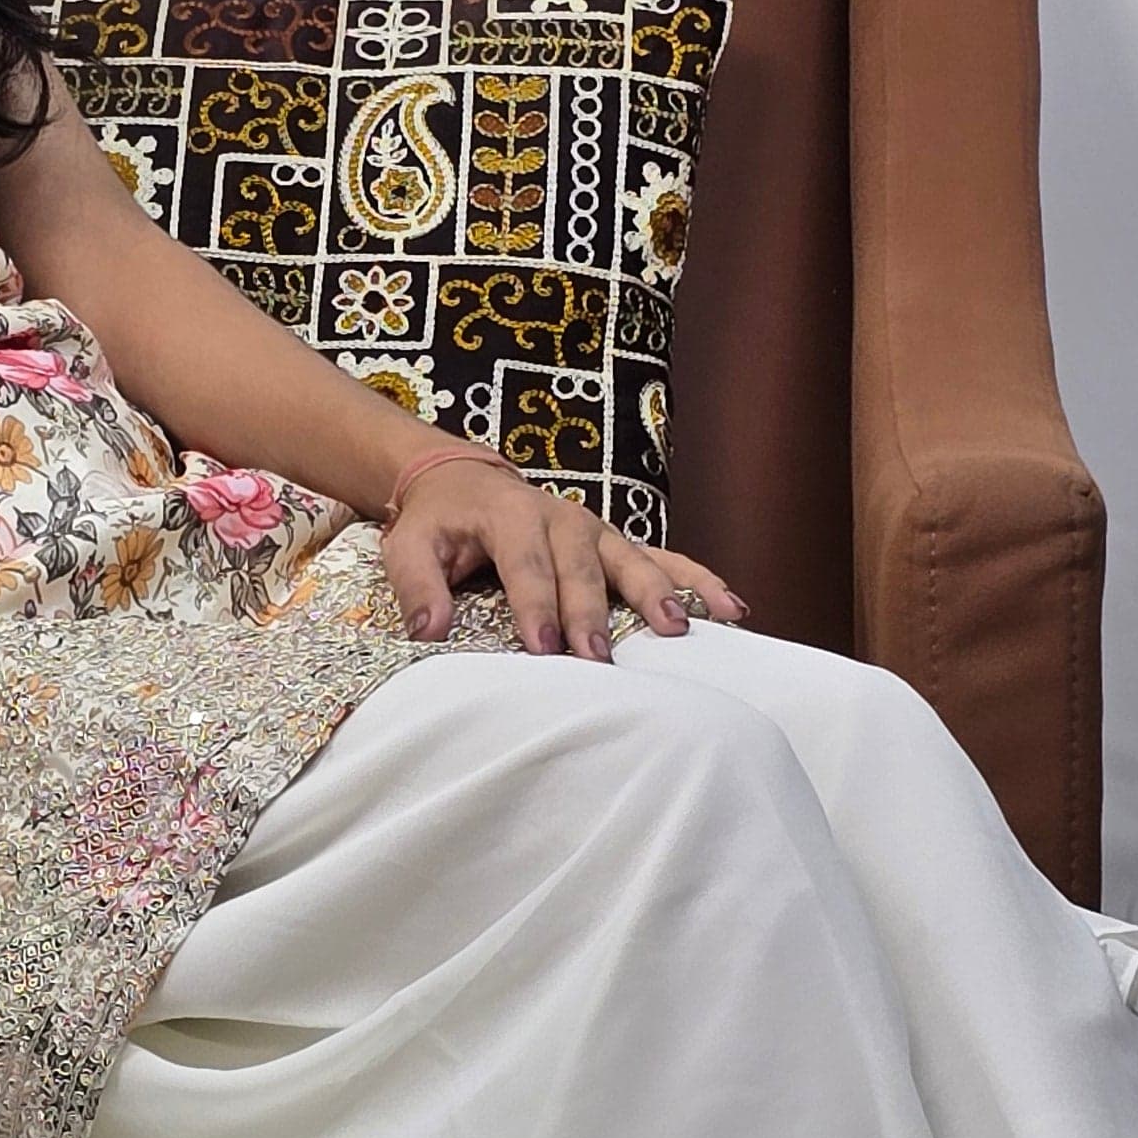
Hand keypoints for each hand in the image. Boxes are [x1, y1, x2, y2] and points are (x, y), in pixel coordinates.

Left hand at [377, 452, 749, 658]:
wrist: (462, 479)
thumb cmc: (437, 521)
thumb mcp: (409, 544)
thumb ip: (417, 585)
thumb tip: (429, 629)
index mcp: (511, 514)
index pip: (525, 563)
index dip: (534, 605)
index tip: (543, 647)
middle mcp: (562, 517)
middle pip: (582, 568)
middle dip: (592, 612)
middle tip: (600, 658)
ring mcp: (596, 530)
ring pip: (633, 560)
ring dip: (658, 593)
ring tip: (680, 629)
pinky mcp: (616, 544)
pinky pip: (664, 558)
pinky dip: (696, 580)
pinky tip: (729, 608)